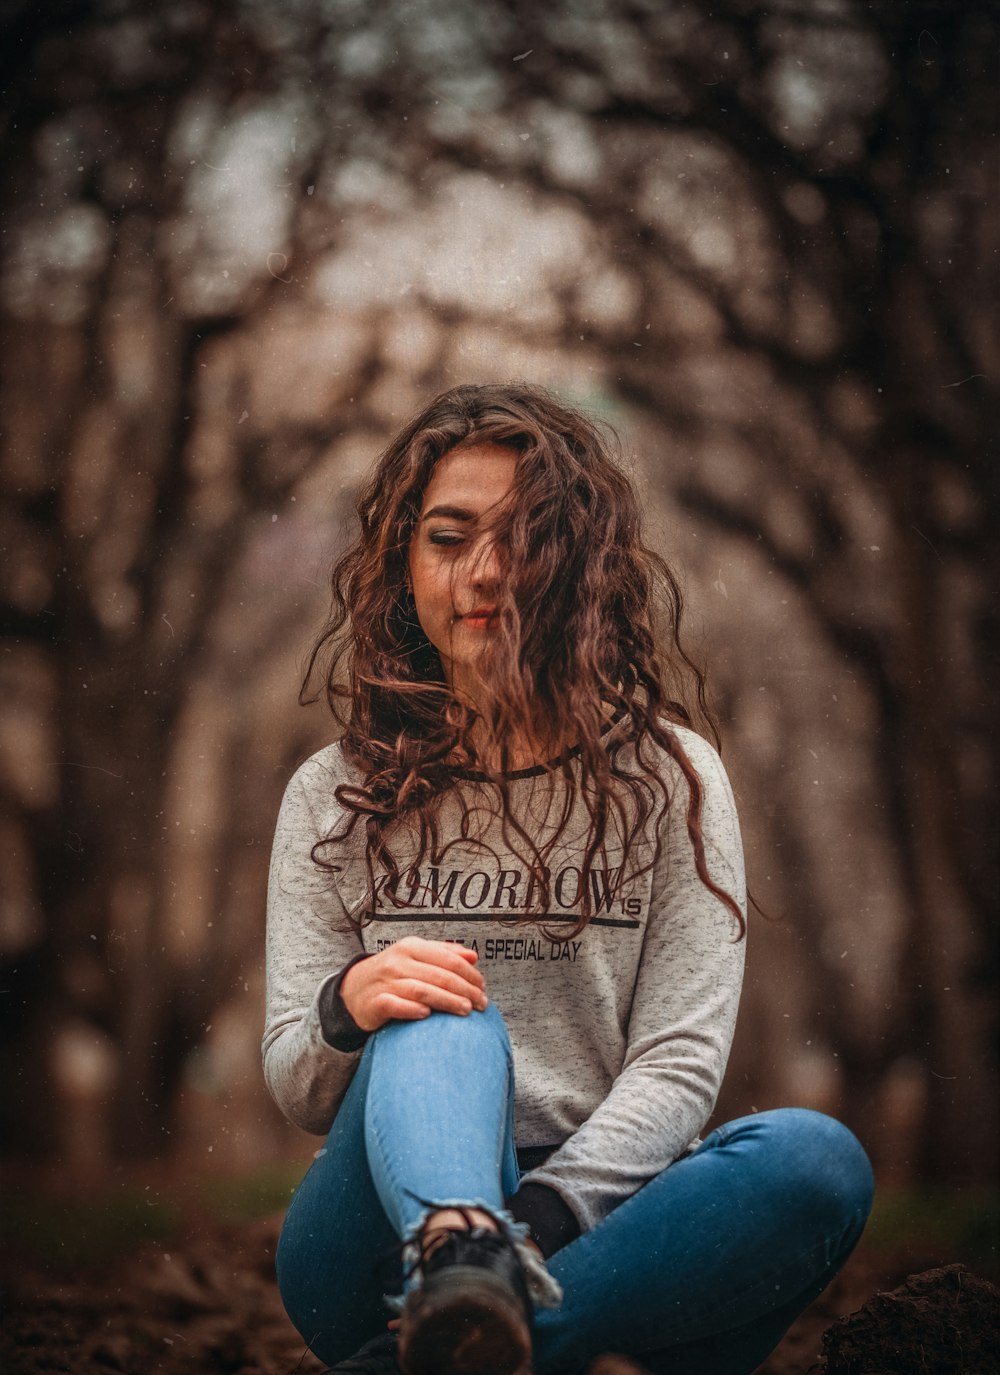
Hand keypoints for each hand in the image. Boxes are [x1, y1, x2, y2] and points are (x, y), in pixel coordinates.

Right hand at [339, 936, 487, 1031]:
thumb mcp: (416, 955)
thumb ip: (445, 953)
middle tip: (482, 1004)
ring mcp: (385, 982)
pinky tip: (427, 1015)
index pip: (448, 959)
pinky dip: (412, 1010)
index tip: (483, 987)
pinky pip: (395, 1005)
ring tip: (466, 1011)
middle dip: (465, 990)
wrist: (354, 989)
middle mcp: (398, 962)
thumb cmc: (393, 973)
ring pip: (422, 990)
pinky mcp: (375, 1002)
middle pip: (439, 976)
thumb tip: (473, 956)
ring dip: (447, 1001)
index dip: (469, 974)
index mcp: (411, 947)